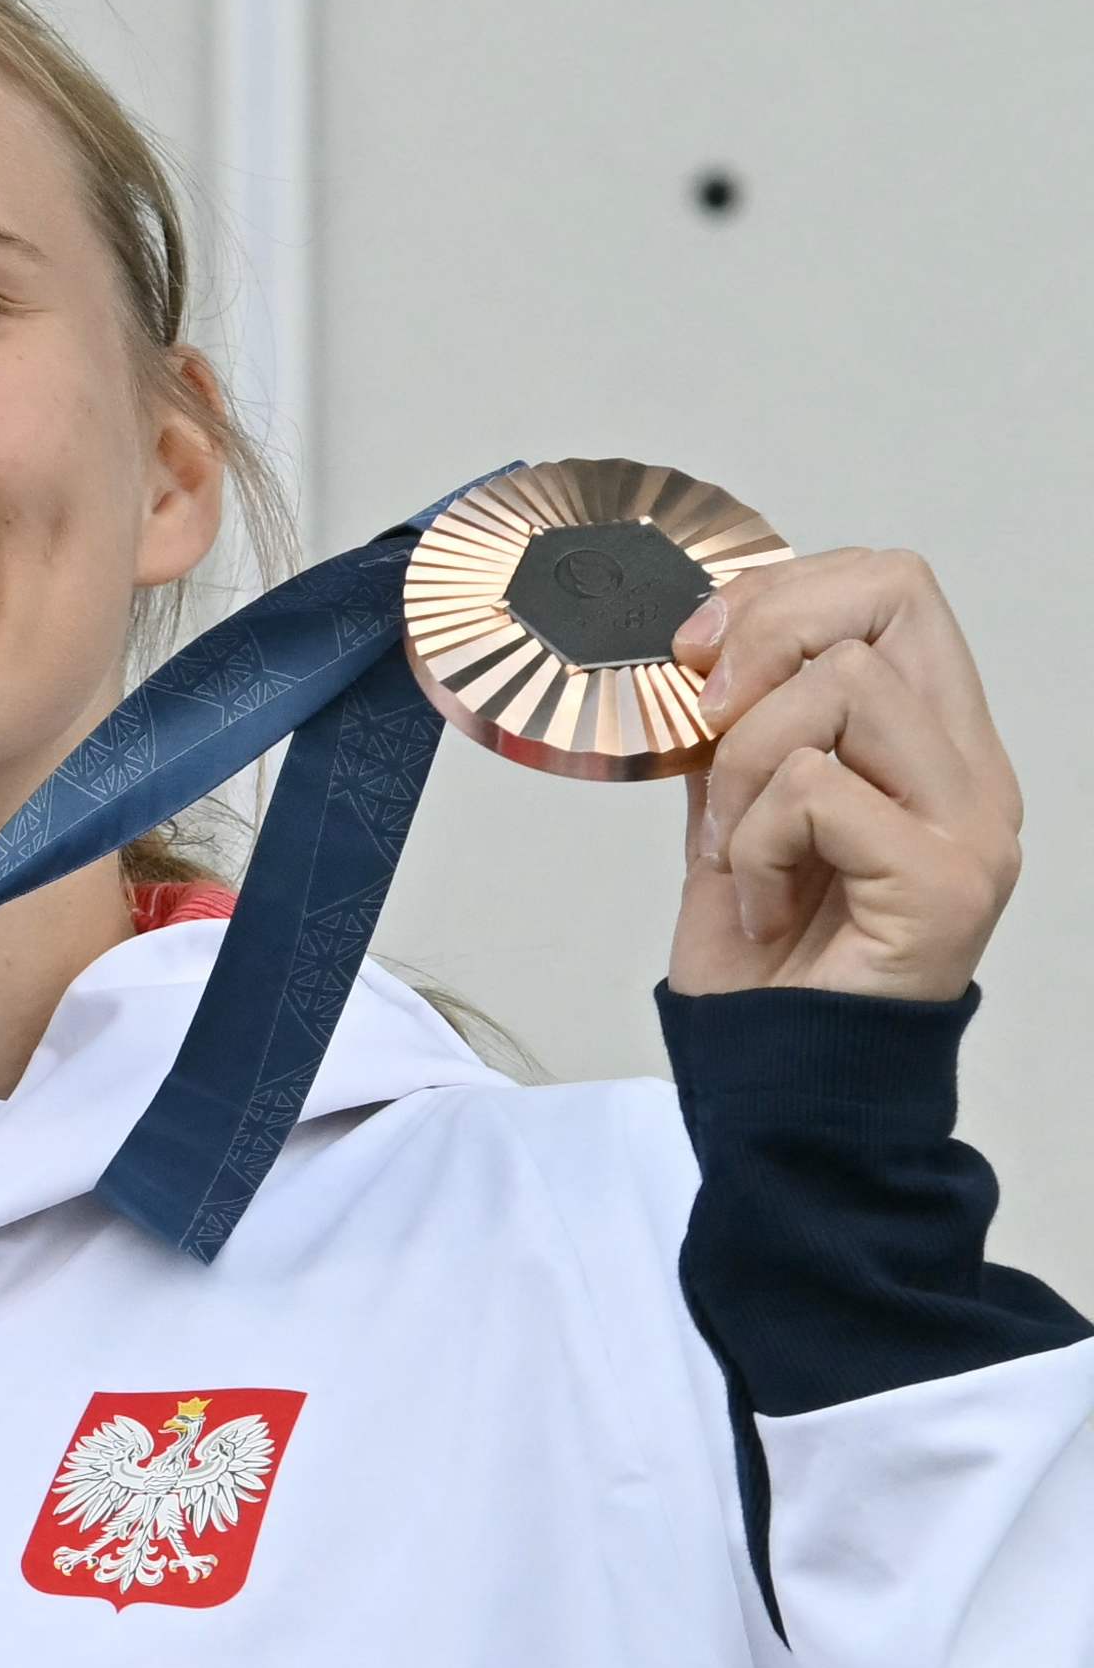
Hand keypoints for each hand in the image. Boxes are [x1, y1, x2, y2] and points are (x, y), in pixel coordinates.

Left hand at [666, 548, 1023, 1003]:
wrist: (779, 1079)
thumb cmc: (763, 964)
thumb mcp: (731, 816)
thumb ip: (736, 732)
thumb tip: (699, 649)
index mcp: (931, 742)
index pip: (892, 588)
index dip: (782, 593)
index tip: (697, 654)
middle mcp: (971, 770)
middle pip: (892, 594)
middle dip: (763, 639)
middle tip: (704, 727)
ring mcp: (971, 821)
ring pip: (842, 687)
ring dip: (743, 765)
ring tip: (734, 851)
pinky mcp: (942, 879)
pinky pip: (816, 789)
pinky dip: (753, 842)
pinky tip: (759, 903)